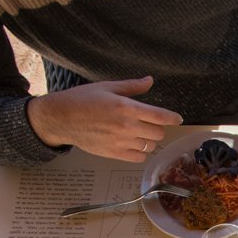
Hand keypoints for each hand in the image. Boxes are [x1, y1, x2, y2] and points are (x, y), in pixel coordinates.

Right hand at [25, 77, 181, 161]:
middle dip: (158, 128)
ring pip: (150, 146)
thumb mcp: (107, 87)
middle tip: (149, 123)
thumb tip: (150, 80)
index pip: (160, 116)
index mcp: (126, 107)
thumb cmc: (82, 99)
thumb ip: (131, 87)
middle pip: (158, 133)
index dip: (173, 118)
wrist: (60, 118)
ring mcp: (121, 142)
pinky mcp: (114, 154)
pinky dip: (140, 152)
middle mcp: (127, 126)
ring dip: (149, 140)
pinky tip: (132, 144)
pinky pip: (139, 157)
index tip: (177, 118)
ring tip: (138, 133)